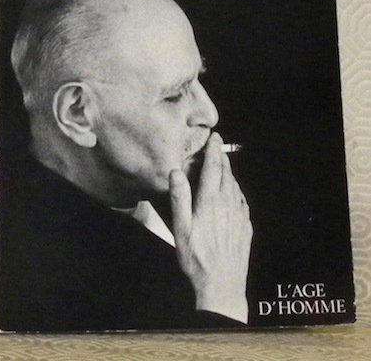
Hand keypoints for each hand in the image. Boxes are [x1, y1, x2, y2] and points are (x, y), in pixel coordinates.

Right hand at [169, 132, 252, 322]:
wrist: (222, 285)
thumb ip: (179, 199)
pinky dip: (236, 189)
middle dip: (221, 157)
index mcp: (210, 202)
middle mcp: (228, 204)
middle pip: (226, 174)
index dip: (213, 150)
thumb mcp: (181, 229)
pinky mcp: (246, 226)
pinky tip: (233, 191)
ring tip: (223, 164)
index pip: (213, 168)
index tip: (214, 136)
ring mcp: (240, 215)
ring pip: (235, 186)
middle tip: (217, 145)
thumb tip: (175, 171)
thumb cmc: (196, 258)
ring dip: (229, 172)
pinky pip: (242, 200)